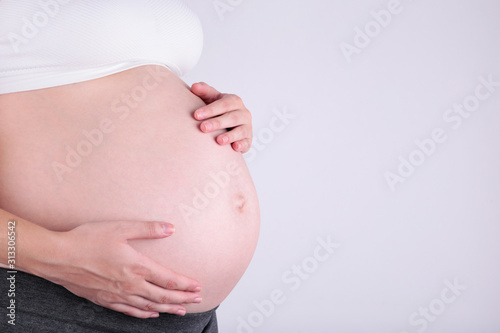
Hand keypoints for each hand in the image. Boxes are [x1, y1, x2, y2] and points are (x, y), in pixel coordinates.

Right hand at [36, 221, 201, 318]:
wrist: (58, 257)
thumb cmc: (88, 239)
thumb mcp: (121, 228)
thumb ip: (148, 229)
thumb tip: (170, 228)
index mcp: (137, 267)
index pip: (169, 280)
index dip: (185, 285)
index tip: (198, 287)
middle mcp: (130, 284)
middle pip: (163, 295)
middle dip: (182, 299)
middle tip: (197, 300)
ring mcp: (117, 295)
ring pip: (149, 306)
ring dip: (167, 308)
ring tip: (180, 311)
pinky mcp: (105, 299)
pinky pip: (130, 311)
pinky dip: (144, 314)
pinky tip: (151, 314)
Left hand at [191, 82, 252, 152]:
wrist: (230, 124)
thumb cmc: (218, 110)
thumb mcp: (212, 98)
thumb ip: (204, 91)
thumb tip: (194, 87)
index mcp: (234, 101)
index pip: (223, 104)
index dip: (210, 109)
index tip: (196, 115)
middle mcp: (243, 113)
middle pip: (232, 117)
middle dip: (217, 123)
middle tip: (203, 127)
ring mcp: (247, 127)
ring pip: (240, 131)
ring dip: (230, 136)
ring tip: (218, 141)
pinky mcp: (248, 140)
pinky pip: (246, 143)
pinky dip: (242, 145)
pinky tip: (234, 148)